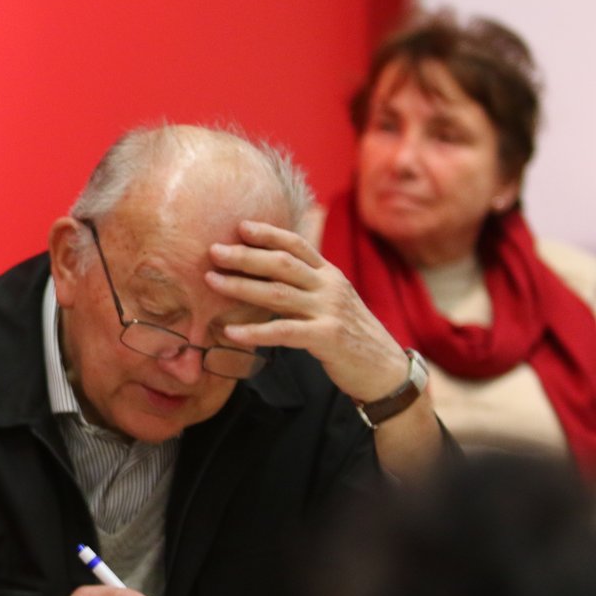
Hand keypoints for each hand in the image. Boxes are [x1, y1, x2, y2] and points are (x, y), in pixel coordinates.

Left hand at [205, 220, 409, 402]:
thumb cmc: (350, 336)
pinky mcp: (327, 337)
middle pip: (282, 264)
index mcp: (329, 275)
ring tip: (211, 282)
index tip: (240, 226)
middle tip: (213, 251)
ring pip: (278, 293)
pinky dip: (254, 331)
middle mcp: (330, 287)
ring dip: (241, 286)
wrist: (385, 369)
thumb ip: (305, 287)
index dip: (269, 233)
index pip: (297, 245)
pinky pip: (283, 332)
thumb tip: (266, 276)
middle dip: (246, 256)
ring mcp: (329, 310)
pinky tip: (230, 332)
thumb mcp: (330, 303)